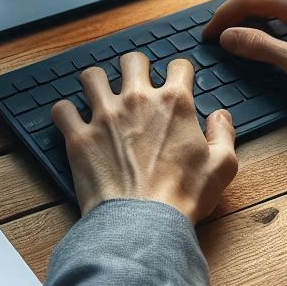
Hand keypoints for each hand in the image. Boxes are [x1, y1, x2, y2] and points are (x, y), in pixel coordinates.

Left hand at [52, 53, 237, 222]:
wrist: (143, 224)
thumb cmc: (183, 197)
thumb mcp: (222, 166)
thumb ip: (224, 133)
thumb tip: (220, 116)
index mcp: (174, 103)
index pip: (178, 66)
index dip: (179, 73)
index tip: (177, 83)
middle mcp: (138, 100)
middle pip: (133, 60)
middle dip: (135, 68)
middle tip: (135, 84)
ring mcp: (105, 116)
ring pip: (93, 77)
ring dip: (97, 83)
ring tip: (100, 95)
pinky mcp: (79, 137)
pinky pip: (62, 110)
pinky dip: (65, 113)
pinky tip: (72, 121)